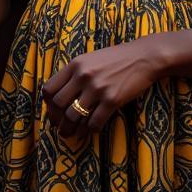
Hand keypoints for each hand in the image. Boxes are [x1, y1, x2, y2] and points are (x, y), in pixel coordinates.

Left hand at [42, 39, 159, 137]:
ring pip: (73, 116)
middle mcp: (83, 76)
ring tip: (71, 134)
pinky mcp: (112, 100)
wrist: (143, 57)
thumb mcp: (90, 59)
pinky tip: (90, 130)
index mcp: (75, 64)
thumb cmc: (115, 59)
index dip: (48, 104)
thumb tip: (60, 96)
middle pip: (58, 104)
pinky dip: (89, 130)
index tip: (53, 112)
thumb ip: (74, 74)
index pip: (50, 88)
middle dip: (57, 120)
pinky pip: (94, 122)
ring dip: (70, 129)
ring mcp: (97, 88)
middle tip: (60, 127)